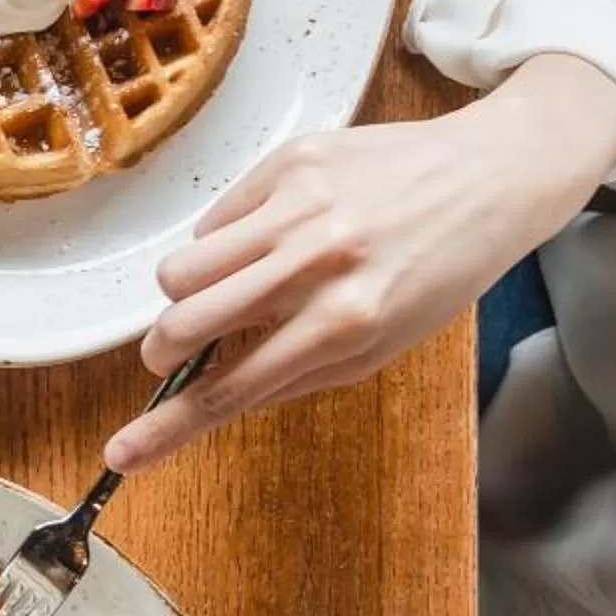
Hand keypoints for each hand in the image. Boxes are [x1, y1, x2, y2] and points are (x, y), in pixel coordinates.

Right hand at [104, 53, 615, 470]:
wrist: (492, 176)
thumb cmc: (439, 270)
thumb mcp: (379, 344)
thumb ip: (294, 370)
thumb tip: (213, 394)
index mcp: (347, 325)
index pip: (232, 388)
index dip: (167, 428)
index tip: (123, 452)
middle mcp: (319, 265)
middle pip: (184, 321)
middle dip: (161, 348)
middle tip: (170, 350)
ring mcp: (300, 208)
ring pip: (182, 268)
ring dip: (186, 292)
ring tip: (227, 287)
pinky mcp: (290, 163)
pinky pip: (215, 218)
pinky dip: (226, 239)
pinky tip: (269, 235)